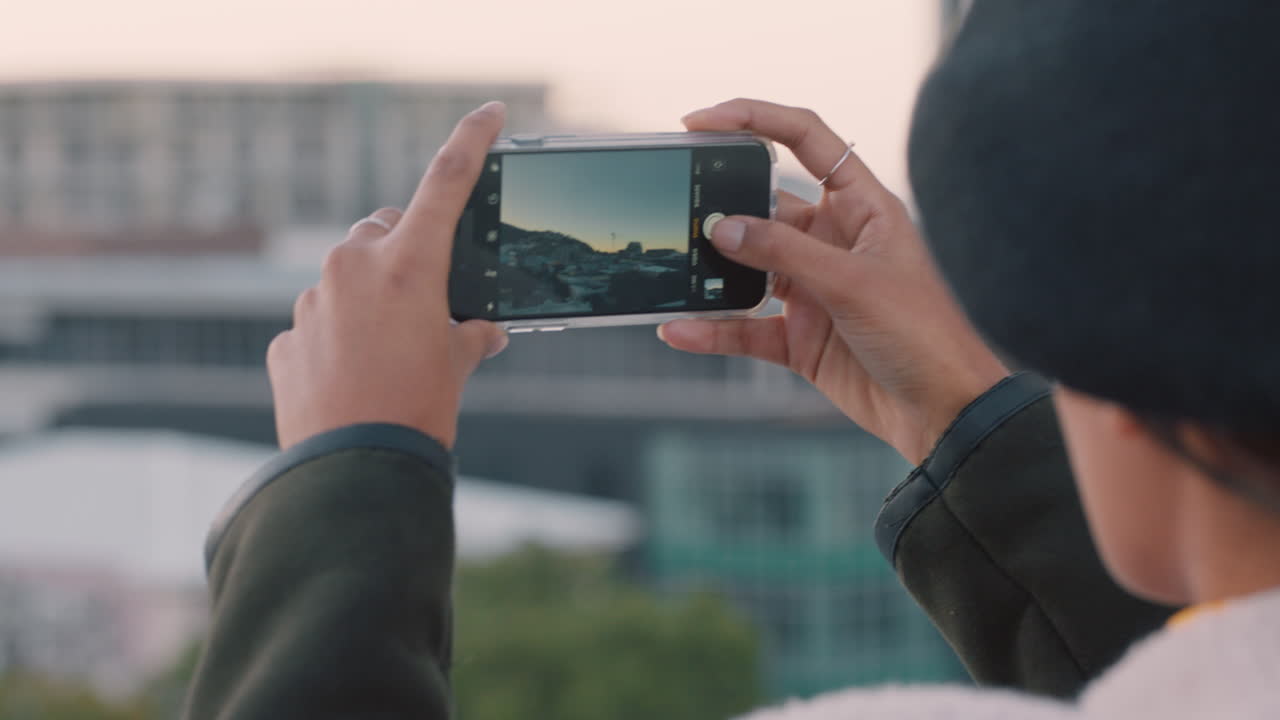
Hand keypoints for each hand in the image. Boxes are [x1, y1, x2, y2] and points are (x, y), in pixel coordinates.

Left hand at [267, 102, 508, 449]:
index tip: (488, 113)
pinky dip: (338, 338)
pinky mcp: (286, 340)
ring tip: (389, 356)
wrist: (353, 473)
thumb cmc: (416, 414)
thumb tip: (483, 332)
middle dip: (403, 254)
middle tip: (425, 301)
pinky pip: (317, 322)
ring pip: (345, 278)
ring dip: (368, 299)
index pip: (445, 183)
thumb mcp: (456, 367)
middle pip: (382, 231)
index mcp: (407, 265)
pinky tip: (354, 379)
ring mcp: (311, 303)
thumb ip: (470, 335)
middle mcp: (352, 269)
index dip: (471, 141)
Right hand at [660, 99, 1007, 464]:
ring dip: (713, 271)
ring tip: (672, 270)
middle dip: (721, 203)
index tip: (702, 122)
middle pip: (766, 207)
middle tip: (677, 203)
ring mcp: (814, 291)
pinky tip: (679, 330)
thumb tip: (723, 227)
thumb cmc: (923, 334)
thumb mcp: (852, 283)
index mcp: (862, 208)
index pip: (807, 142)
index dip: (755, 121)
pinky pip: (745, 329)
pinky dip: (713, 330)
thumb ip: (785, 253)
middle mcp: (834, 243)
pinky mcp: (801, 339)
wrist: (944, 413)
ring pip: (749, 270)